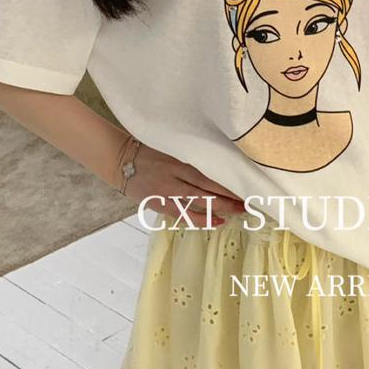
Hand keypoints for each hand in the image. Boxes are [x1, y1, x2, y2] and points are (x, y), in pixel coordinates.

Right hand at [126, 143, 246, 229]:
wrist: (121, 161)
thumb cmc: (149, 150)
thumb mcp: (171, 148)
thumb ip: (190, 156)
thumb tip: (217, 162)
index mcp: (178, 163)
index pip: (207, 177)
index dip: (226, 186)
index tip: (244, 188)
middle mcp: (174, 181)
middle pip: (206, 193)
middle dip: (228, 200)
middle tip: (248, 204)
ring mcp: (166, 195)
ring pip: (197, 207)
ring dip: (219, 211)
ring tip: (237, 213)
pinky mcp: (160, 206)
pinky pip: (184, 215)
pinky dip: (201, 220)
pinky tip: (216, 221)